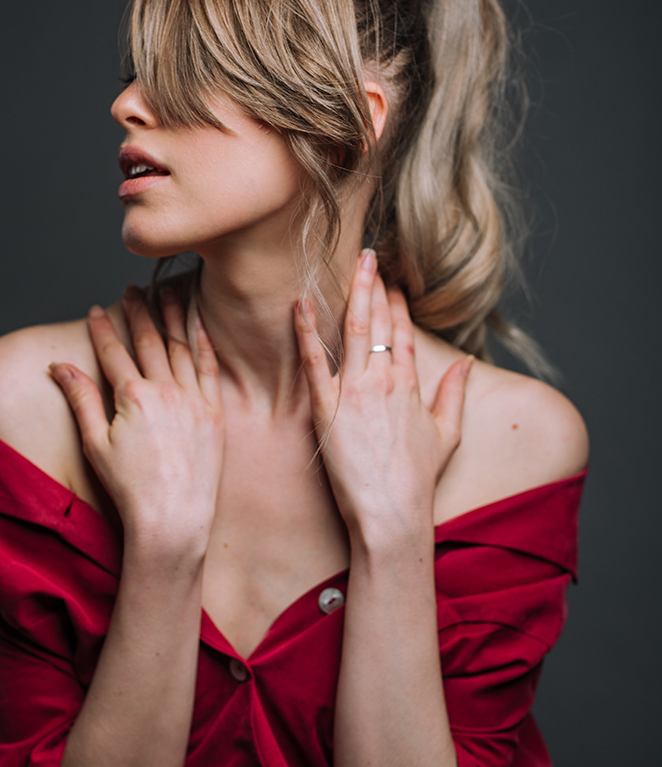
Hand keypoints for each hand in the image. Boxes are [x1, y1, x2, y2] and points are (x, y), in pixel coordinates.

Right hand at [49, 287, 224, 555]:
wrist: (172, 519)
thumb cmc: (130, 488)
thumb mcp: (95, 443)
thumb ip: (81, 398)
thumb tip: (60, 367)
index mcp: (132, 397)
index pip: (113, 351)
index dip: (102, 328)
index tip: (95, 309)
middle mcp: (165, 391)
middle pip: (149, 339)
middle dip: (139, 310)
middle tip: (133, 289)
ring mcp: (193, 400)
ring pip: (182, 345)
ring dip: (173, 315)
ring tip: (167, 292)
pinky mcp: (214, 412)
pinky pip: (210, 366)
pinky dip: (203, 341)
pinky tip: (199, 323)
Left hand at [294, 250, 472, 541]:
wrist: (391, 512)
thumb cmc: (417, 479)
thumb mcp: (446, 434)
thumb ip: (455, 394)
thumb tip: (467, 363)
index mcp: (410, 384)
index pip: (401, 331)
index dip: (396, 302)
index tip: (391, 279)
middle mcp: (383, 381)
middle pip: (377, 320)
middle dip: (374, 283)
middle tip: (368, 254)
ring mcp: (353, 392)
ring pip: (351, 329)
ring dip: (351, 292)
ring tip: (350, 263)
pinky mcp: (326, 409)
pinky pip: (313, 362)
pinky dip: (306, 330)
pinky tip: (300, 303)